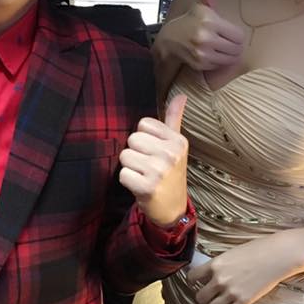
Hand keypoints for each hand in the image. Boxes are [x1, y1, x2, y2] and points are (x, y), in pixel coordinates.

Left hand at [120, 93, 188, 226]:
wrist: (173, 208)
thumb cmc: (171, 172)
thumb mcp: (176, 145)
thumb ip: (174, 118)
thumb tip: (181, 95)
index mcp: (178, 141)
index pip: (143, 124)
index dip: (144, 138)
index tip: (154, 151)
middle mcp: (171, 154)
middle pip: (132, 139)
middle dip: (136, 153)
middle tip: (148, 166)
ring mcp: (159, 171)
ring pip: (125, 156)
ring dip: (130, 167)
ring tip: (144, 175)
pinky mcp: (147, 187)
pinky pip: (122, 174)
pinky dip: (127, 181)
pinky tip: (140, 186)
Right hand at [159, 0, 244, 70]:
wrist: (169, 40)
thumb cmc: (190, 21)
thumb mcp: (200, 4)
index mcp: (209, 19)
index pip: (239, 35)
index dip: (236, 35)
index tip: (229, 33)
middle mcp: (206, 36)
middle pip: (236, 48)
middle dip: (234, 46)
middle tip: (226, 42)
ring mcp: (203, 52)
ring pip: (230, 58)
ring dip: (228, 55)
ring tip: (220, 49)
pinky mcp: (200, 64)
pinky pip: (220, 65)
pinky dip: (218, 62)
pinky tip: (211, 55)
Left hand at [187, 230, 303, 303]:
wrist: (278, 255)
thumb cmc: (258, 249)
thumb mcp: (233, 252)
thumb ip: (220, 264)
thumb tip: (210, 272)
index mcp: (215, 264)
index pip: (192, 277)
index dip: (192, 281)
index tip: (195, 282)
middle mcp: (220, 279)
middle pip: (199, 297)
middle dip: (203, 296)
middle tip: (209, 295)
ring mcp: (231, 292)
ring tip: (221, 303)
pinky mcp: (244, 301)